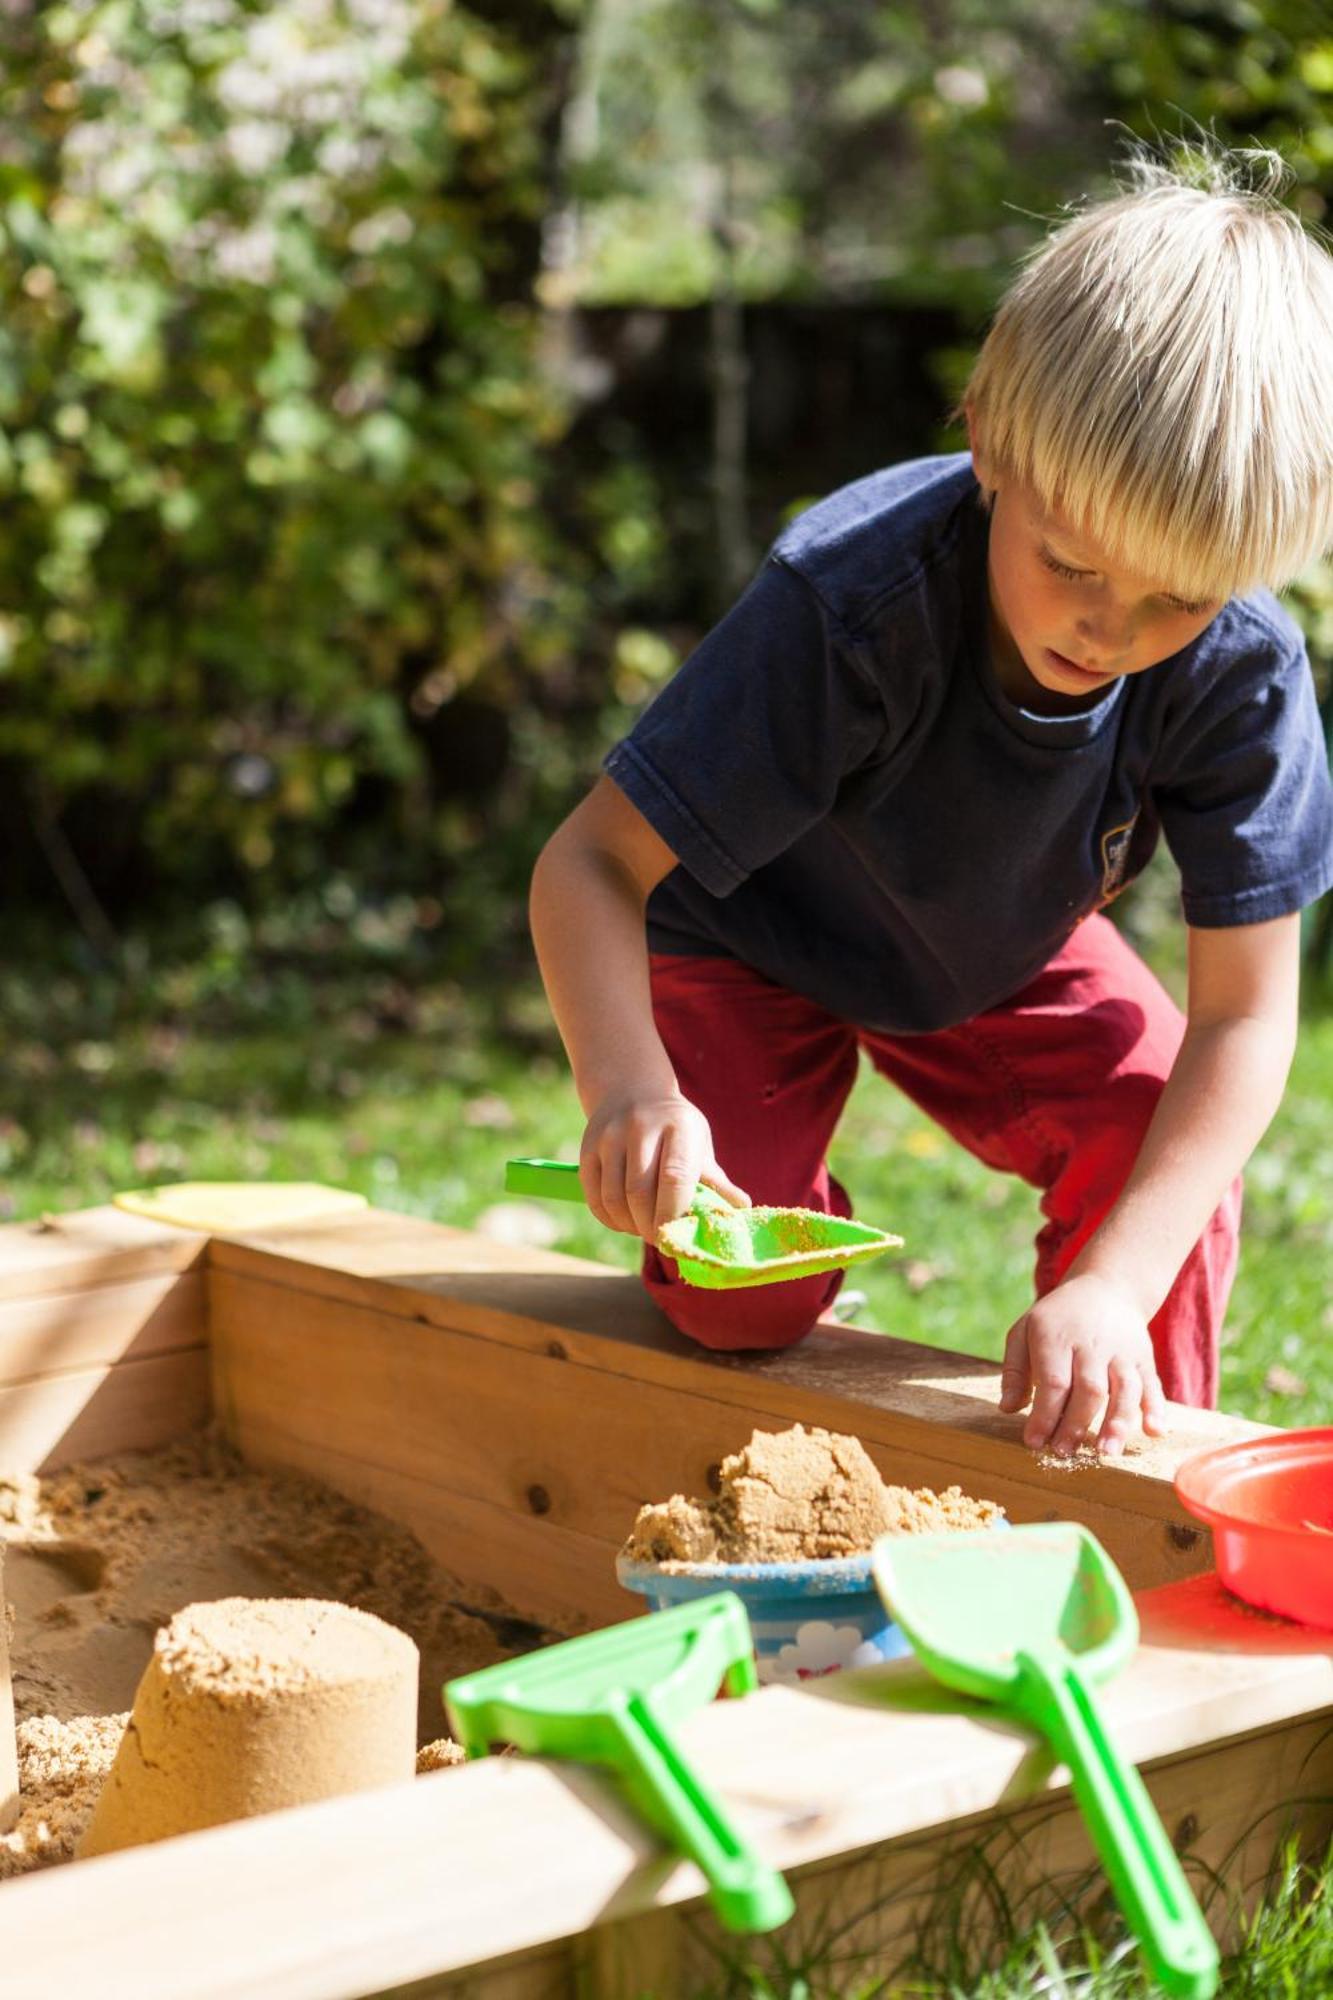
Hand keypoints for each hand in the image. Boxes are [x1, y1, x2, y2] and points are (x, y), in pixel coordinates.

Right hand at [579, 1090, 749, 1242]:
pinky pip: (594, 1196)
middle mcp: (640, 1128)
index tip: (678, 1238)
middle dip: (651, 1227)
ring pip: (614, 1198)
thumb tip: (743, 1209)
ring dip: (629, 1226)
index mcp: (678, 1127)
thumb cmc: (675, 1126)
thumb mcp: (699, 1143)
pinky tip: (625, 1222)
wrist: (632, 1089)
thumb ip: (715, 1179)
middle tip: (662, 1241)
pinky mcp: (587, 1149)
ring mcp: (609, 1137)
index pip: (674, 1177)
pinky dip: (610, 1219)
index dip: (674, 1214)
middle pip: (640, 1192)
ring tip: (643, 1230)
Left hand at [998, 1271, 1167, 1457]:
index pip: (1053, 1382)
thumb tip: (1008, 1408)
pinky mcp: (1144, 1358)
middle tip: (1063, 1454)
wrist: (1106, 1288)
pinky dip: (1156, 1408)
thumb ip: (1014, 1370)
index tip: (1034, 1442)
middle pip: (1090, 1389)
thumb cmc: (1057, 1320)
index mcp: (1057, 1336)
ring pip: (1125, 1388)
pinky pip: (1152, 1384)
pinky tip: (1153, 1431)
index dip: (1044, 1415)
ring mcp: (1123, 1351)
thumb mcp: (1025, 1331)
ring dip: (1117, 1422)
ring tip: (1106, 1452)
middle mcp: (1093, 1344)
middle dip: (1076, 1424)